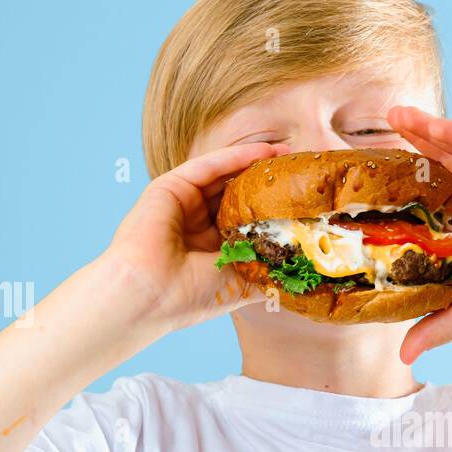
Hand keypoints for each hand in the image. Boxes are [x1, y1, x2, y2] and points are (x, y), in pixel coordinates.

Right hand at [100, 142, 289, 331]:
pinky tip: (262, 152)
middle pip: (235, 193)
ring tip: (286, 155)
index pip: (245, 220)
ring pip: (223, 176)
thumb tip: (301, 277)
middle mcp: (196, 223)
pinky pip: (208, 166)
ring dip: (255, 162)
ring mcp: (182, 204)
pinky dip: (235, 156)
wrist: (150, 296)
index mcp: (210, 248)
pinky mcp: (170, 187)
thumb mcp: (240, 286)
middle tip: (297, 171)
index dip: (272, 209)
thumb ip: (266, 275)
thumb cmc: (190, 298)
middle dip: (266, 182)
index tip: (301, 200)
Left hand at [388, 106, 451, 362]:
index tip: (374, 186)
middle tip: (374, 141)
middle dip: (412, 153)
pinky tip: (429, 124)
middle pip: (443, 170)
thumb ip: (440, 326)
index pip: (435, 205)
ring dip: (427, 132)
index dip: (408, 193)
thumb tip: (403, 358)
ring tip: (394, 116)